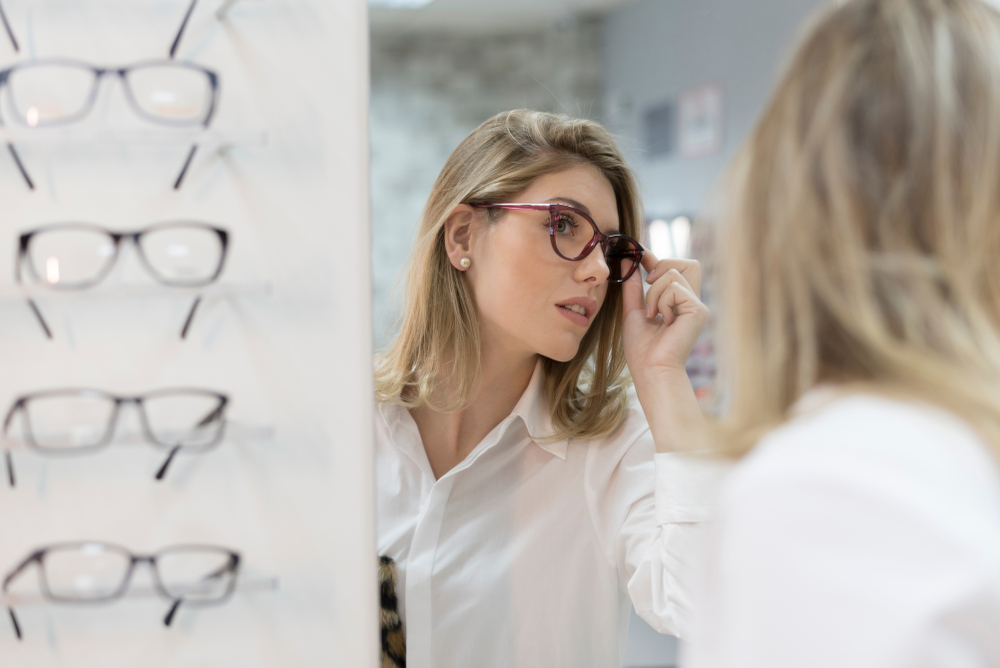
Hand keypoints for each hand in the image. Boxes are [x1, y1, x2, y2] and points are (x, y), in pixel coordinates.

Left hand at [621, 252, 708, 389]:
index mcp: (679, 302)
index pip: (676, 268)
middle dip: (663, 265)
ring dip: (654, 291)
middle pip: (688, 263)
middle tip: (647, 283)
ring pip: (674, 274)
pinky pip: (675, 288)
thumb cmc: (642, 348)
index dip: (658, 258)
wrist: (650, 369)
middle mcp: (692, 302)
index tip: (638, 254)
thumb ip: (632, 287)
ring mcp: (697, 305)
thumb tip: (627, 261)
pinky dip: (661, 301)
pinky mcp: (699, 310)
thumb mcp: (633, 311)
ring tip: (651, 314)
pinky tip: (661, 320)